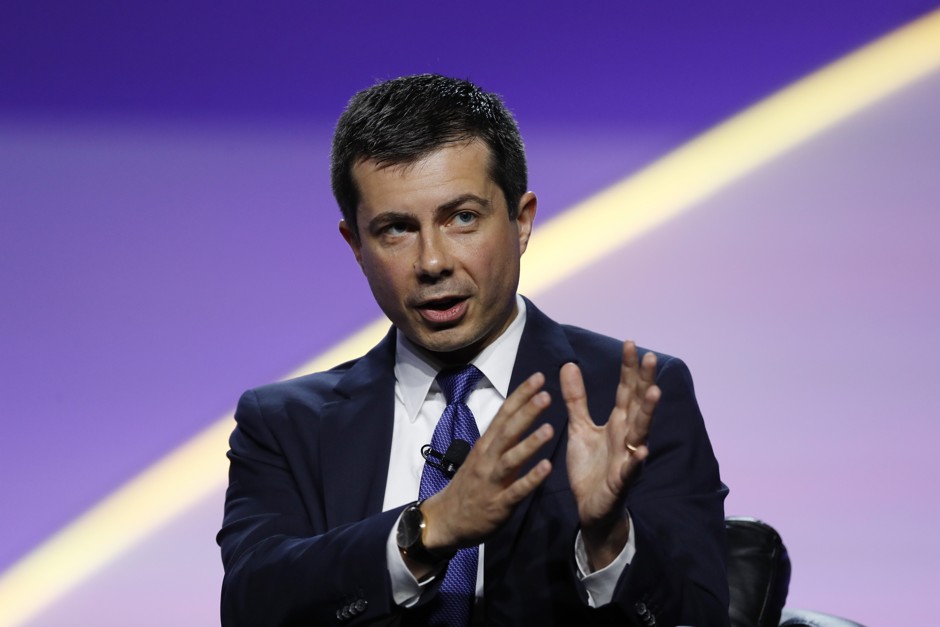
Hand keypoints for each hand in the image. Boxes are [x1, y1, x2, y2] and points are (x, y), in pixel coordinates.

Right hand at [419, 372, 554, 558]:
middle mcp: (487, 459)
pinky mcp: (499, 504)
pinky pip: (516, 490)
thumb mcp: (480, 457)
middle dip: (526, 412)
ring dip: (530, 443)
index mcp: (485, 445)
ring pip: (511, 459)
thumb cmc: (469, 486)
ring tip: (550, 428)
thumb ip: (499, 439)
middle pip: (507, 431)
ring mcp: (492, 481)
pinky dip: (531, 479)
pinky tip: (547, 468)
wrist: (446, 520)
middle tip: (546, 394)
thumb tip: (518, 415)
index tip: (538, 378)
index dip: (520, 396)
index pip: (503, 414)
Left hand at [562, 340, 659, 569]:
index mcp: (617, 423)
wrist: (591, 507)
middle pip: (637, 405)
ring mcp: (627, 458)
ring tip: (654, 393)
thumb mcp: (579, 427)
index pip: (625, 391)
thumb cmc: (590, 466)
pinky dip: (637, 460)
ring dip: (648, 413)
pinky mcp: (621, 481)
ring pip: (640, 432)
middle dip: (644, 382)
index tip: (631, 343)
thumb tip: (569, 364)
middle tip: (650, 357)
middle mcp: (626, 437)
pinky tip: (642, 450)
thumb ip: (577, 398)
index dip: (628, 369)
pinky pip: (630, 470)